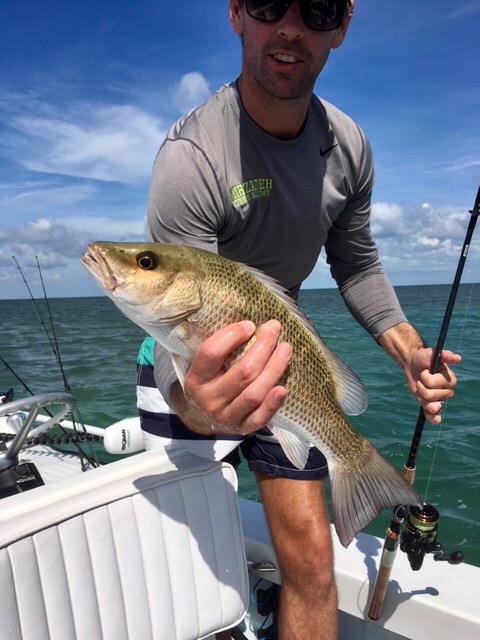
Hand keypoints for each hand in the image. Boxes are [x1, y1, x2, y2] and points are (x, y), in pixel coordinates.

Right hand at [183, 319, 291, 435]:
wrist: (203, 417)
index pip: (211, 353)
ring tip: (285, 349)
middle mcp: (208, 400)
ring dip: (274, 369)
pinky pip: (260, 418)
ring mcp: (225, 417)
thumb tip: (251, 325)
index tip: (250, 325)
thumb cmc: (211, 380)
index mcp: (195, 379)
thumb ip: (220, 348)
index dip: (232, 335)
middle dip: (263, 347)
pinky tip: (283, 388)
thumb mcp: (204, 366)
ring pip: (254, 393)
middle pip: (242, 372)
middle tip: (274, 329)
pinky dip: (273, 403)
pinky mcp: (242, 429)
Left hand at [404, 348, 460, 423]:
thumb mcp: (432, 353)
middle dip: (421, 386)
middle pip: (430, 396)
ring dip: (422, 398)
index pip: (433, 384)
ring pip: (432, 407)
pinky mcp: (430, 404)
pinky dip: (433, 418)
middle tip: (421, 379)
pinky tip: (435, 420)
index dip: (425, 377)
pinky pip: (433, 416)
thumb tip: (458, 358)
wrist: (412, 363)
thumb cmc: (424, 357)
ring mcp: (439, 399)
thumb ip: (445, 355)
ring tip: (420, 389)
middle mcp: (447, 391)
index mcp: (450, 380)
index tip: (425, 371)